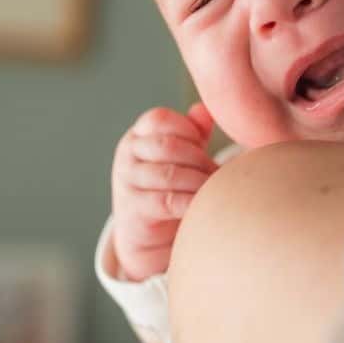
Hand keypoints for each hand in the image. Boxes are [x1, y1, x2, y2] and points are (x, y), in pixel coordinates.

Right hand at [110, 103, 217, 280]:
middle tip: (216, 172)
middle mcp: (127, 155)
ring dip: (198, 181)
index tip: (202, 144)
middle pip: (167, 146)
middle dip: (198, 159)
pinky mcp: (133, 209)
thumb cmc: (173, 184)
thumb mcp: (184, 153)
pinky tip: (203, 204)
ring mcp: (127, 181)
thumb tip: (204, 109)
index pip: (159, 119)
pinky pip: (167, 202)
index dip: (187, 129)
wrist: (152, 232)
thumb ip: (194, 130)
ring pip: (169, 174)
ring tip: (212, 188)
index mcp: (138, 134)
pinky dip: (190, 202)